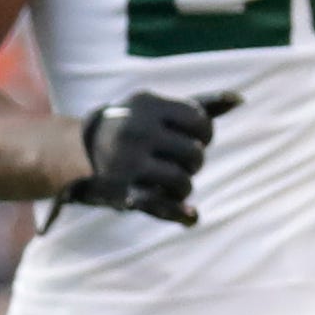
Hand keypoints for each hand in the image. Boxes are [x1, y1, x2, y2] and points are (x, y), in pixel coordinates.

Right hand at [63, 89, 239, 226]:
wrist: (74, 152)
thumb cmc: (129, 127)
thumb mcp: (156, 110)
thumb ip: (199, 105)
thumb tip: (240, 99)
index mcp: (148, 106)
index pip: (200, 122)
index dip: (203, 135)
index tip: (191, 139)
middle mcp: (137, 131)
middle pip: (194, 155)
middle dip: (192, 163)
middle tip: (175, 162)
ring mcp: (128, 161)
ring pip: (183, 182)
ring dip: (182, 187)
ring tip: (166, 182)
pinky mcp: (122, 190)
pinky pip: (160, 204)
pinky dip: (179, 213)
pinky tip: (192, 215)